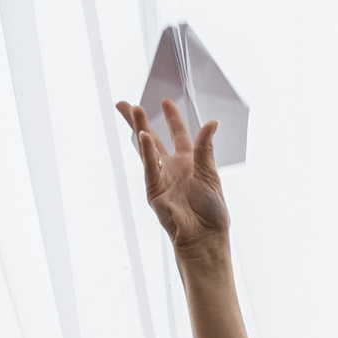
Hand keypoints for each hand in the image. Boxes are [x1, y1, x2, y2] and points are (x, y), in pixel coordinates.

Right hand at [117, 98, 227, 257]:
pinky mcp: (154, 190)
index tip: (165, 101)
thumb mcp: (210, 174)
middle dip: (139, 120)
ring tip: (131, 110)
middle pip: (154, 138)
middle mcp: (173, 167)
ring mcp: (161, 178)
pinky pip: (150, 167)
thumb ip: (206, 148)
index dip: (172, 118)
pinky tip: (143, 136)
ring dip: (139, 128)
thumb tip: (212, 123)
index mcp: (190, 162)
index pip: (179, 134)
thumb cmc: (211, 210)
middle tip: (126, 104)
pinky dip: (147, 152)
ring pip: (147, 148)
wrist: (204, 236)